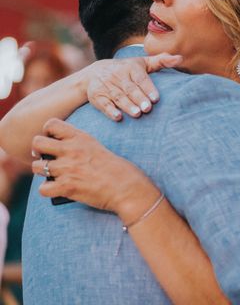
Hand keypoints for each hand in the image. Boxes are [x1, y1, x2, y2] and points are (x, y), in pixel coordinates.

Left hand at [31, 118, 159, 221]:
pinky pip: (42, 188)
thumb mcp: (99, 149)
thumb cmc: (119, 170)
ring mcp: (68, 168)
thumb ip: (79, 147)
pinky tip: (58, 189)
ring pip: (36, 166)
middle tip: (46, 158)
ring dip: (42, 172)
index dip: (47, 132)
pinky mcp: (67, 187)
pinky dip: (48, 190)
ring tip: (54, 176)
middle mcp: (72, 150)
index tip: (53, 141)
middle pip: (37, 142)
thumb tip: (60, 154)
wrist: (128, 188)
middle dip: (38, 151)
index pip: (52, 124)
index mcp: (82, 138)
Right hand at [85, 53, 181, 120]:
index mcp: (130, 67)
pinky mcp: (96, 96)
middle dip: (139, 99)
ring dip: (127, 106)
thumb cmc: (127, 69)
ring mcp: (106, 86)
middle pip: (130, 89)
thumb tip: (181, 58)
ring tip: (137, 114)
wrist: (94, 72)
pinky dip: (110, 111)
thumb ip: (161, 61)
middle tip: (148, 109)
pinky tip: (118, 117)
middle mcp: (117, 75)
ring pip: (118, 96)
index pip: (140, 78)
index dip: (148, 88)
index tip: (155, 98)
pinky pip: (103, 104)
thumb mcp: (142, 63)